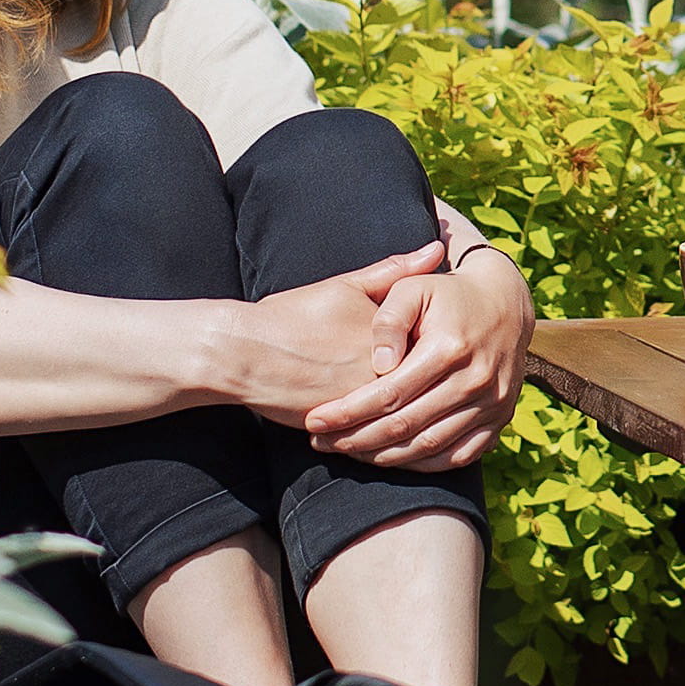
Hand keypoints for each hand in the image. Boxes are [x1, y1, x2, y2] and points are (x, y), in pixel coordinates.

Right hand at [219, 242, 446, 419]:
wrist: (245, 353)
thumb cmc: (291, 315)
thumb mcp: (346, 285)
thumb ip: (394, 271)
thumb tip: (437, 247)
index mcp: (392, 333)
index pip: (437, 345)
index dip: (439, 347)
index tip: (438, 345)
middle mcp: (386, 370)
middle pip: (427, 382)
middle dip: (433, 384)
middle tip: (413, 379)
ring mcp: (368, 402)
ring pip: (407, 414)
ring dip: (414, 416)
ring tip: (393, 406)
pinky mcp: (348, 428)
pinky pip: (381, 438)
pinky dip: (387, 438)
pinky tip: (384, 431)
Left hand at [310, 243, 533, 468]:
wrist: (506, 303)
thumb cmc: (447, 294)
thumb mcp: (413, 289)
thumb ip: (388, 320)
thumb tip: (378, 363)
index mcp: (450, 348)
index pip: (389, 393)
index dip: (348, 412)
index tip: (314, 420)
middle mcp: (475, 380)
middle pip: (406, 426)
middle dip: (357, 439)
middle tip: (322, 442)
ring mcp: (492, 404)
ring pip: (429, 446)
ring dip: (384, 456)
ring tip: (348, 451)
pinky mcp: (501, 419)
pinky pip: (458, 456)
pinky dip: (422, 464)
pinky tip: (390, 458)